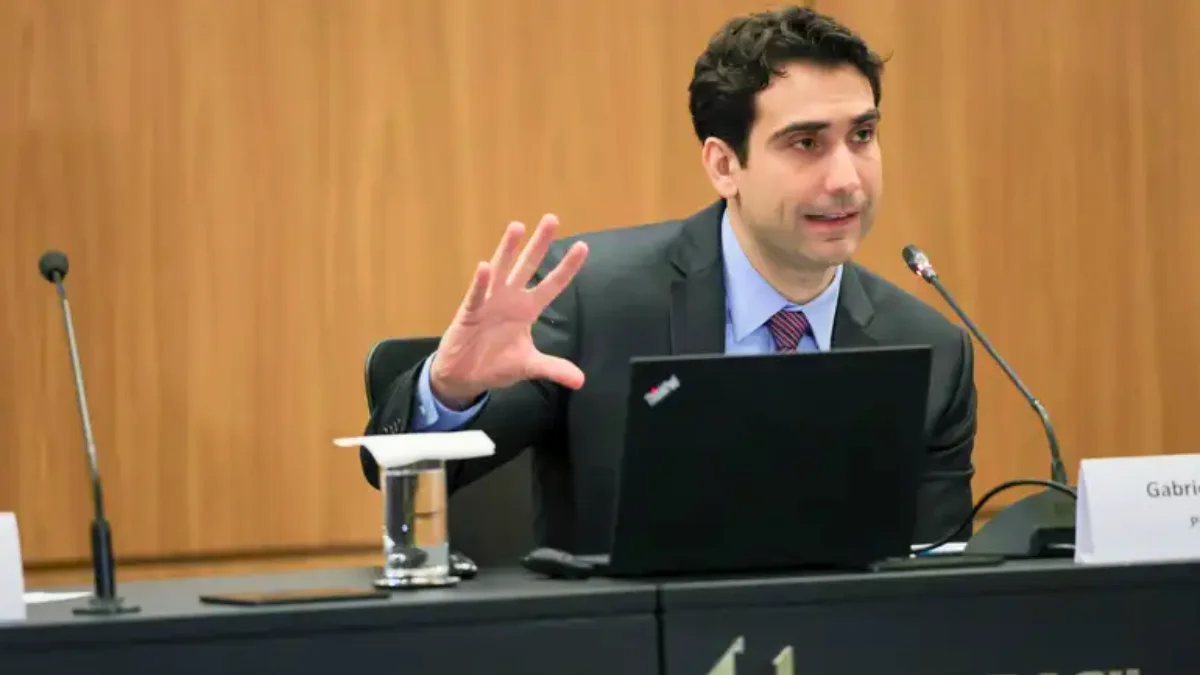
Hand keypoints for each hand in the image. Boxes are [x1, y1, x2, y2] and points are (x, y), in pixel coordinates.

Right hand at [429, 214, 588, 408]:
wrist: (465, 376)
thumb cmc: (496, 363)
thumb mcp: (529, 366)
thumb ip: (553, 368)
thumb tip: (581, 381)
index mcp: (527, 310)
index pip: (552, 284)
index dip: (566, 267)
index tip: (582, 247)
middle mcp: (510, 299)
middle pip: (528, 266)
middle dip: (540, 244)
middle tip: (552, 219)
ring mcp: (489, 303)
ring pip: (501, 270)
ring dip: (508, 249)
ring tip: (518, 227)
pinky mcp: (469, 314)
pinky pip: (475, 295)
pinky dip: (480, 282)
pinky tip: (485, 266)